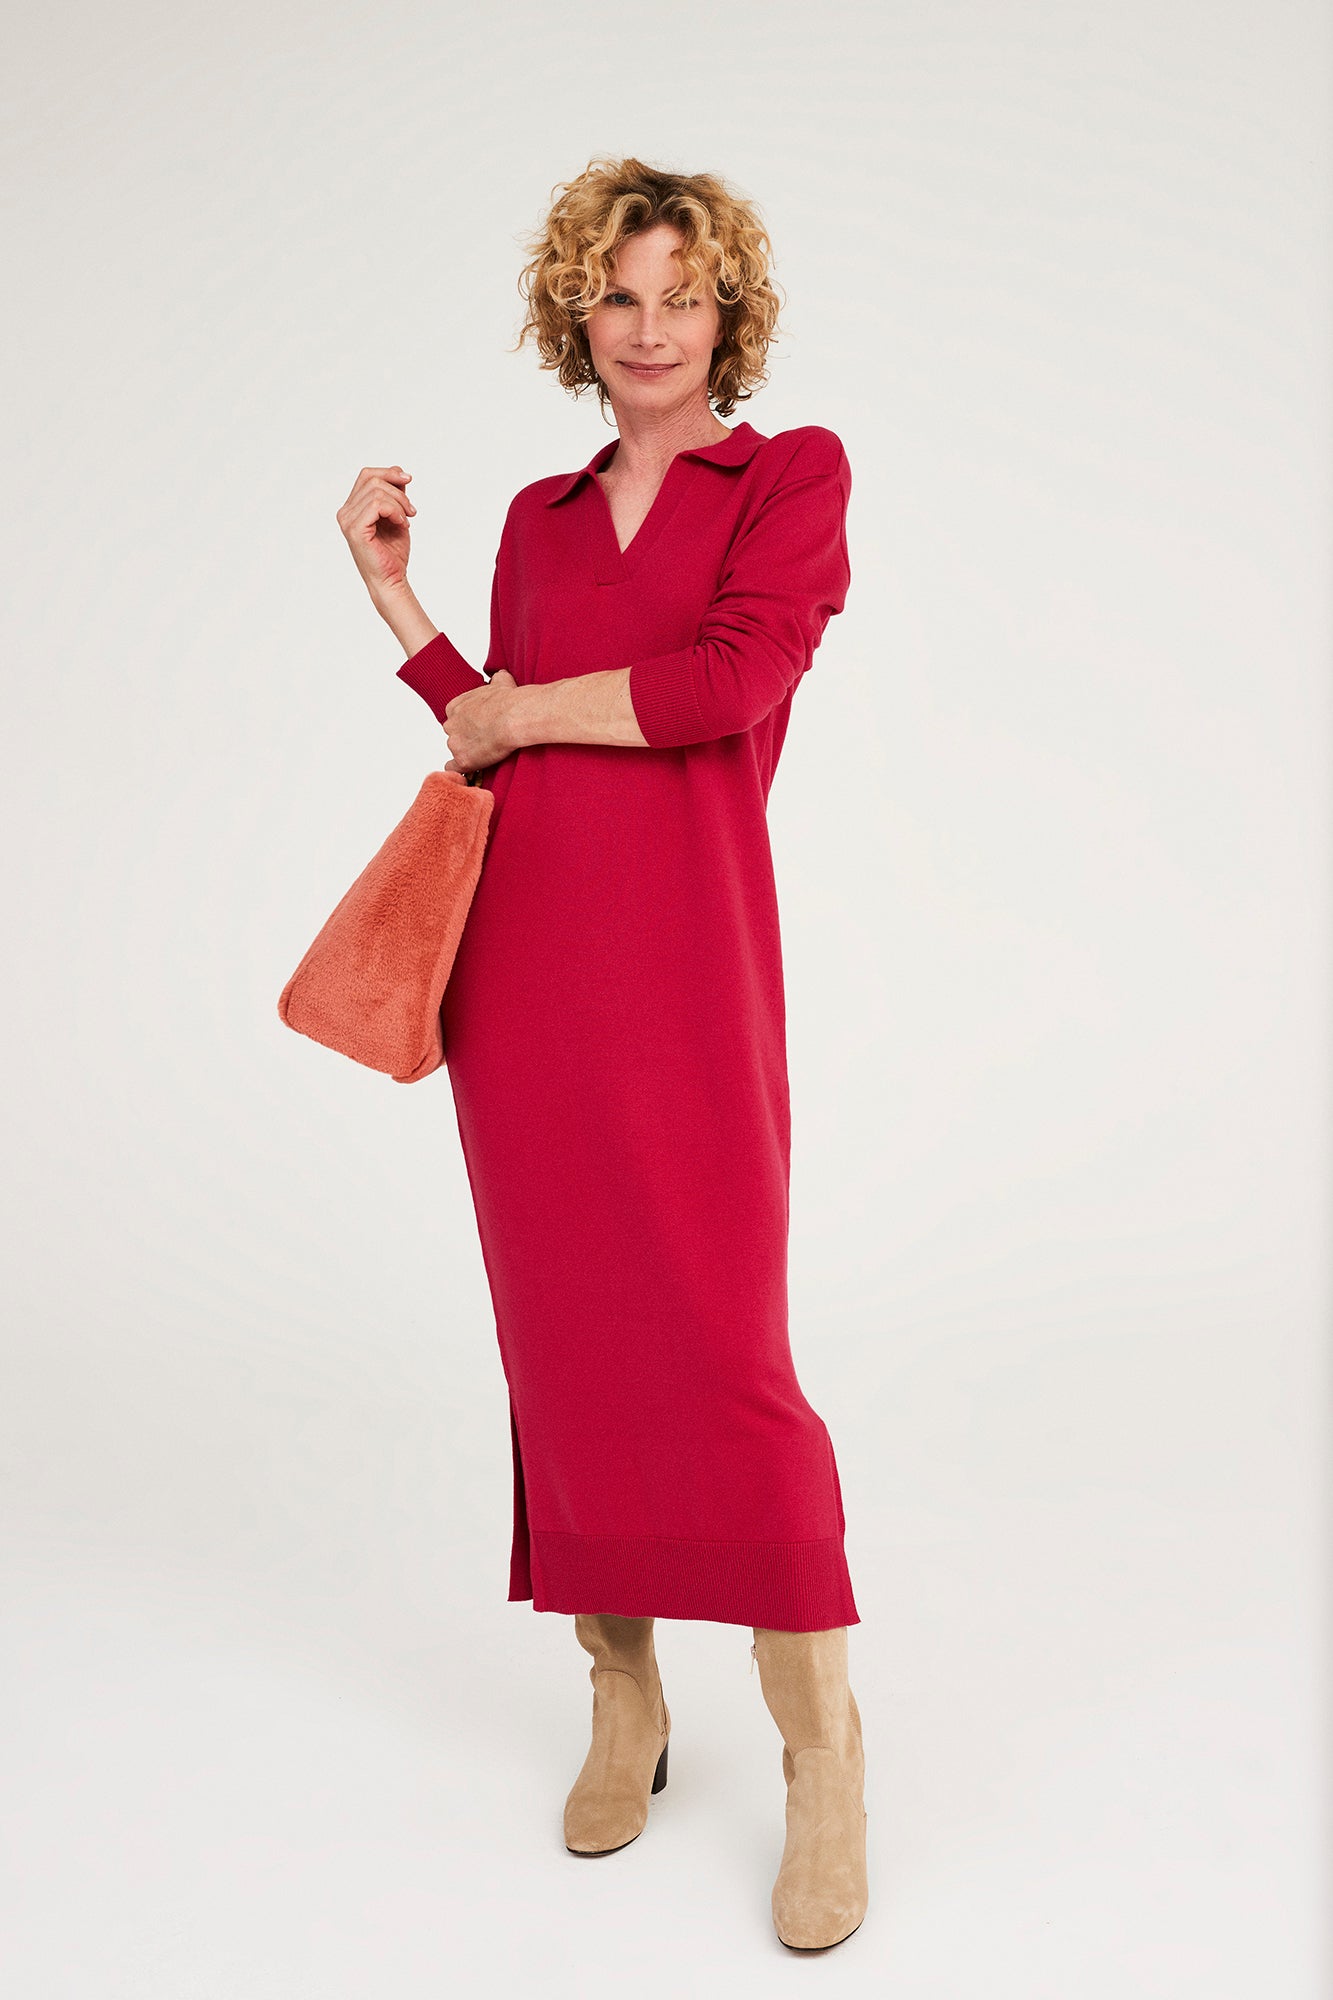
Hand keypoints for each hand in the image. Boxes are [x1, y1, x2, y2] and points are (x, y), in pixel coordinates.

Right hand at [336, 465, 416, 599]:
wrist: (392, 580)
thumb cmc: (392, 553)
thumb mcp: (397, 516)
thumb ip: (395, 494)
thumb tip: (399, 471)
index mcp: (353, 508)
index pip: (367, 475)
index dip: (389, 473)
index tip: (409, 480)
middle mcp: (345, 512)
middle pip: (371, 479)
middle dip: (398, 490)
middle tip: (411, 510)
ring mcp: (348, 520)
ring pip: (376, 491)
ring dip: (399, 503)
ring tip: (406, 519)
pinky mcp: (355, 529)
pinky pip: (376, 504)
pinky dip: (394, 510)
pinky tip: (401, 524)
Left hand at [442, 669, 523, 772]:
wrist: (514, 717)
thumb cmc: (508, 700)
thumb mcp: (501, 682)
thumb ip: (496, 680)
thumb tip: (500, 676)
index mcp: (455, 706)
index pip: (455, 718)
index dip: (468, 724)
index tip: (480, 728)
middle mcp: (450, 725)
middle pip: (454, 735)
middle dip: (467, 739)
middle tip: (485, 741)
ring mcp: (455, 743)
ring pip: (456, 751)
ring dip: (468, 753)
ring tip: (487, 754)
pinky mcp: (463, 760)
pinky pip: (454, 768)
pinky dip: (462, 770)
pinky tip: (472, 768)